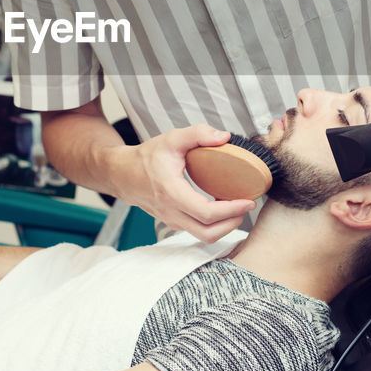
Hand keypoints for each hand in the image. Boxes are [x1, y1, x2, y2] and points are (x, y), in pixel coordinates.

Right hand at [123, 125, 256, 243]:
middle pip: (208, 233)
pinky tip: (221, 208)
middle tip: (246, 206)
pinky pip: (196, 230)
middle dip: (233, 223)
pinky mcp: (172, 222)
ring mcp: (171, 220)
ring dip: (224, 226)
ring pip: (203, 236)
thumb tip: (224, 137)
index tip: (248, 200)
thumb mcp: (171, 139)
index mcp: (172, 193)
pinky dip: (213, 225)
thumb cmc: (146, 157)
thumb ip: (198, 134)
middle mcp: (171, 212)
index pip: (206, 213)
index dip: (231, 210)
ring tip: (237, 208)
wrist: (122, 174)